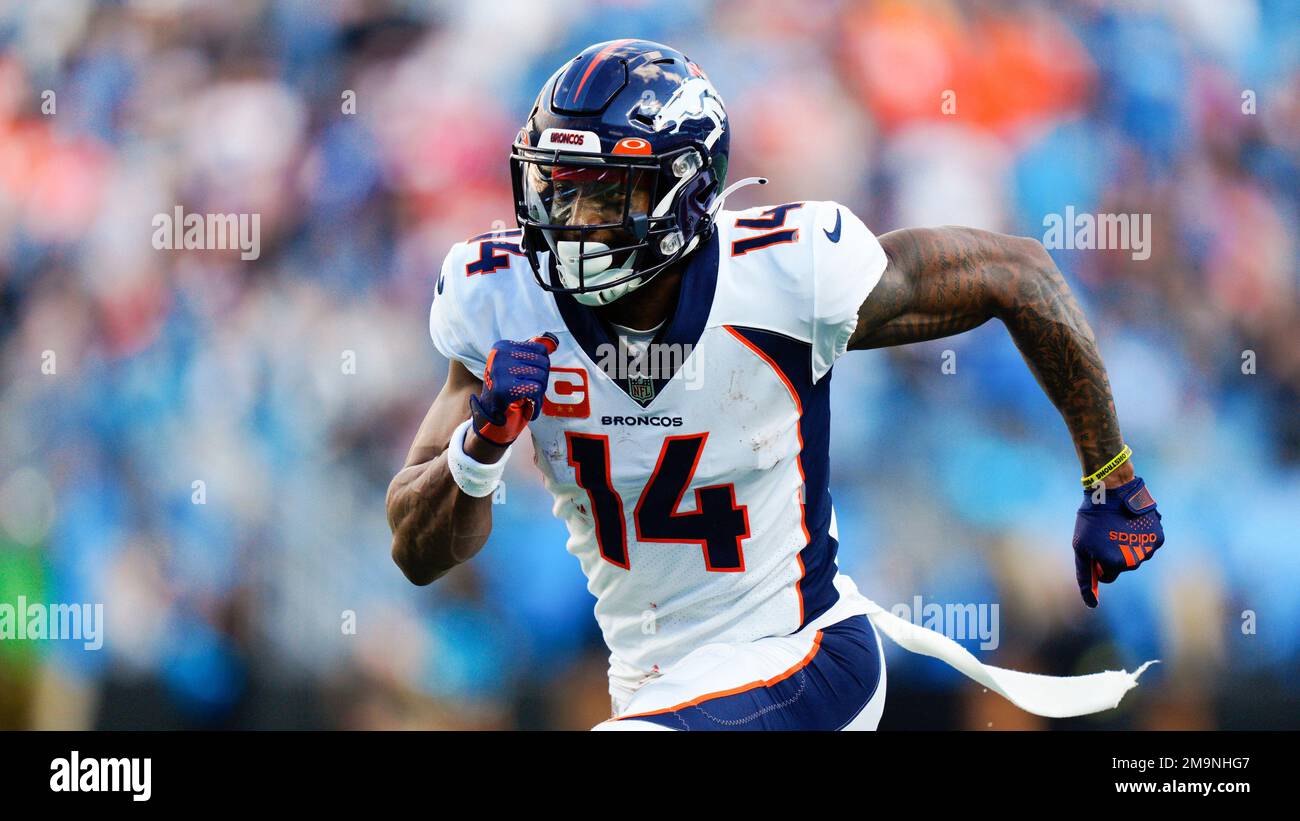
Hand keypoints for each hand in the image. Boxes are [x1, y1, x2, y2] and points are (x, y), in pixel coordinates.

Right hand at [469, 333, 557, 447]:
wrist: (488, 409)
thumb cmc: (505, 384)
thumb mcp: (512, 363)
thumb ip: (529, 354)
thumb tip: (552, 345)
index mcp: (503, 346)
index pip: (540, 350)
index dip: (542, 365)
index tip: (533, 376)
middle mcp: (500, 355)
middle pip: (543, 363)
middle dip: (543, 378)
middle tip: (534, 389)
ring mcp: (501, 371)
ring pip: (541, 376)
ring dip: (540, 390)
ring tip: (531, 396)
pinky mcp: (505, 388)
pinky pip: (536, 389)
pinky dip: (537, 400)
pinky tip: (530, 405)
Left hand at [1072, 476, 1163, 607]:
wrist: (1112, 491)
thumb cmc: (1091, 520)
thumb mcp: (1080, 548)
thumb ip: (1085, 576)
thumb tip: (1091, 604)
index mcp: (1115, 564)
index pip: (1108, 576)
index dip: (1099, 563)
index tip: (1096, 549)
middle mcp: (1135, 560)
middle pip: (1124, 567)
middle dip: (1114, 555)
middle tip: (1106, 535)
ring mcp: (1148, 548)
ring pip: (1137, 556)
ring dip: (1128, 546)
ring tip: (1118, 528)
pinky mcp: (1158, 537)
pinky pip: (1148, 545)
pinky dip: (1140, 538)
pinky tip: (1131, 524)